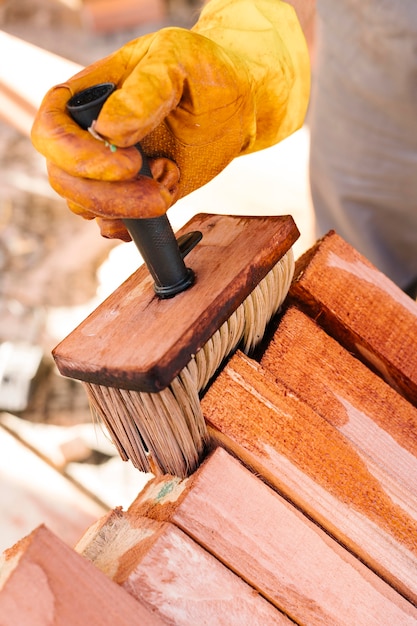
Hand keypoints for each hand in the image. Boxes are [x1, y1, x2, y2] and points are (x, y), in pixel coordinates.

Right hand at [31, 0, 309, 240]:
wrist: (235, 104)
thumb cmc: (203, 72)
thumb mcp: (177, 62)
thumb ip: (144, 91)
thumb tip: (107, 129)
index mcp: (86, 97)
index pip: (51, 133)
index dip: (77, 157)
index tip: (128, 163)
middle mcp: (87, 137)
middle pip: (64, 180)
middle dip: (109, 196)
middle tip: (158, 192)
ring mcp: (106, 171)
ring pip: (86, 207)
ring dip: (129, 209)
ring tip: (172, 177)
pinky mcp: (129, 196)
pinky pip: (111, 225)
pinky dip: (136, 225)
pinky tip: (166, 197)